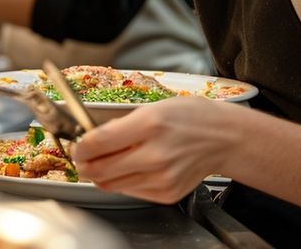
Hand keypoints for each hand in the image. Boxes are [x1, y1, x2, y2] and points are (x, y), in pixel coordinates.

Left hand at [72, 96, 237, 203]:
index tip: (76, 146)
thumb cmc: (189, 117)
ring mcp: (162, 177)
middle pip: (99, 171)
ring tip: (106, 162)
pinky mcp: (167, 193)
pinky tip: (133, 168)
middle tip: (83, 158)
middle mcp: (155, 154)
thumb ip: (121, 125)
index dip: (79, 148)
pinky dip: (124, 182)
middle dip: (84, 165)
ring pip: (111, 185)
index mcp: (149, 125)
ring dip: (101, 175)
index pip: (97, 143)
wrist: (224, 138)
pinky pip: (131, 191)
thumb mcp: (152, 108)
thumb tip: (91, 138)